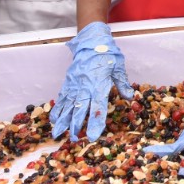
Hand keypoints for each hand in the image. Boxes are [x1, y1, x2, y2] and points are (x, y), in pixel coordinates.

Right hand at [50, 22, 133, 141]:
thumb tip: (130, 97)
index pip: (97, 107)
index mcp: (99, 85)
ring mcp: (74, 85)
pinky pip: (61, 98)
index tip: (93, 136)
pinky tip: (53, 119)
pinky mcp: (68, 82)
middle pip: (79, 109)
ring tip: (57, 133)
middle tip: (74, 140)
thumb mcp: (119, 68)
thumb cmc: (107, 56)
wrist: (91, 42)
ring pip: (67, 105)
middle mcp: (85, 87)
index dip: (96, 122)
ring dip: (63, 120)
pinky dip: (57, 109)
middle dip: (76, 125)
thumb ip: (123, 83)